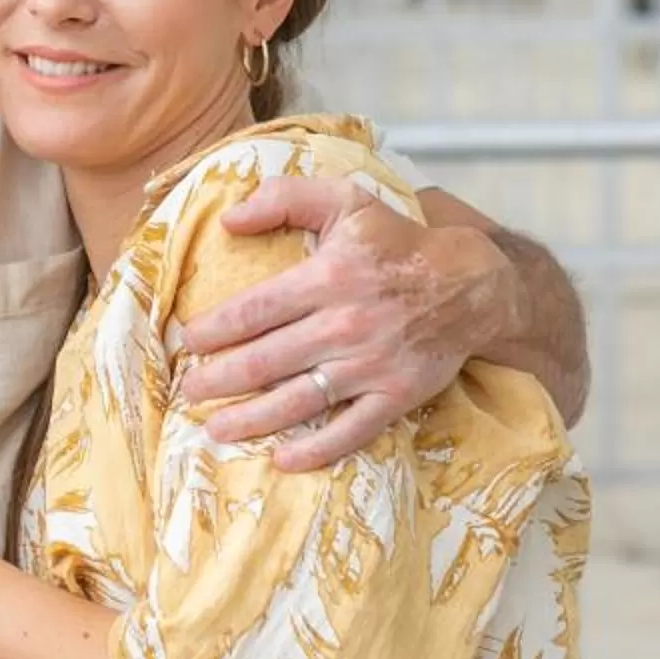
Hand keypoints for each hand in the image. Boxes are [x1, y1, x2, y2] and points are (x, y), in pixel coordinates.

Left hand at [173, 178, 510, 471]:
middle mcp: (344, 325)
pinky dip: (316, 450)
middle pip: (265, 361)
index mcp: (328, 276)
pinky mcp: (395, 395)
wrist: (472, 283)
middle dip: (219, 381)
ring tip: (215, 430)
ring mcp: (370, 366)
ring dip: (250, 420)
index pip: (254, 309)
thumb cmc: (399, 241)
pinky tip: (283, 460)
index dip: (214, 330)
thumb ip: (286, 198)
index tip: (187, 342)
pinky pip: (350, 431)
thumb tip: (229, 218)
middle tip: (188, 391)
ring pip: (298, 401)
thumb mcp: (347, 199)